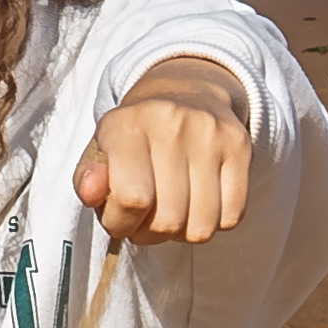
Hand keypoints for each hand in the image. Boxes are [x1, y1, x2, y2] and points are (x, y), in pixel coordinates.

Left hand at [76, 56, 251, 243]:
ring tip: (171, 213)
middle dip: (151, 234)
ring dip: (183, 234)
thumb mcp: (100, 152)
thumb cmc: (134, 138)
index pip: (131, 198)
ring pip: (202, 226)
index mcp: (127, 125)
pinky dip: (213, 223)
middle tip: (145, 220)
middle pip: (168, 219)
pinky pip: (232, 216)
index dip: (122, 224)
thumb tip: (91, 193)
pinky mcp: (240, 146)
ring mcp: (211, 134)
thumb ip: (87, 179)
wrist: (186, 92)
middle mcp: (171, 123)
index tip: (120, 220)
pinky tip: (198, 206)